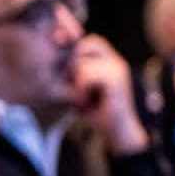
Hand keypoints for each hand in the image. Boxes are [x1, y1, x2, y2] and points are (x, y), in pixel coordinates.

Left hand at [70, 35, 147, 154]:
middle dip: (73, 66)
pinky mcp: (116, 78)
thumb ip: (72, 75)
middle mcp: (115, 61)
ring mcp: (117, 68)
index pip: (88, 42)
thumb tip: (54, 61)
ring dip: (76, 81)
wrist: (121, 133)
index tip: (70, 69)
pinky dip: (81, 89)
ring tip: (83, 97)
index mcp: (110, 61)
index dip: (74, 51)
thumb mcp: (80, 90)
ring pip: (81, 63)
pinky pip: (86, 75)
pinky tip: (87, 101)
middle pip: (84, 46)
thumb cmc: (98, 113)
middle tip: (75, 87)